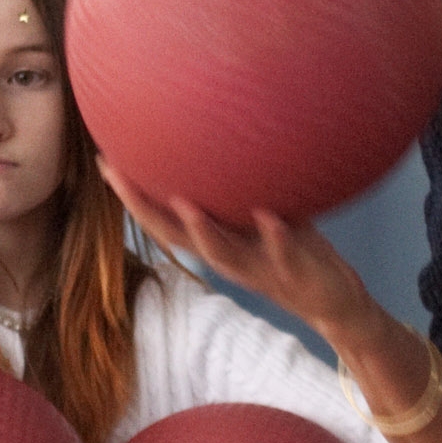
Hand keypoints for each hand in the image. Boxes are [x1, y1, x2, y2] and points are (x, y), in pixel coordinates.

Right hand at [101, 160, 380, 340]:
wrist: (335, 304)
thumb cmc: (295, 252)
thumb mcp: (262, 218)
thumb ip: (242, 190)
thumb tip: (227, 138)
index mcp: (217, 245)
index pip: (164, 222)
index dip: (133, 197)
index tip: (106, 164)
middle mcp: (228, 260)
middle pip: (176, 237)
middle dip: (144, 207)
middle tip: (119, 175)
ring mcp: (259, 269)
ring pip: (221, 254)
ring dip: (203, 229)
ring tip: (184, 203)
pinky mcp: (293, 273)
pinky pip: (281, 253)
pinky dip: (274, 234)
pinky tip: (268, 214)